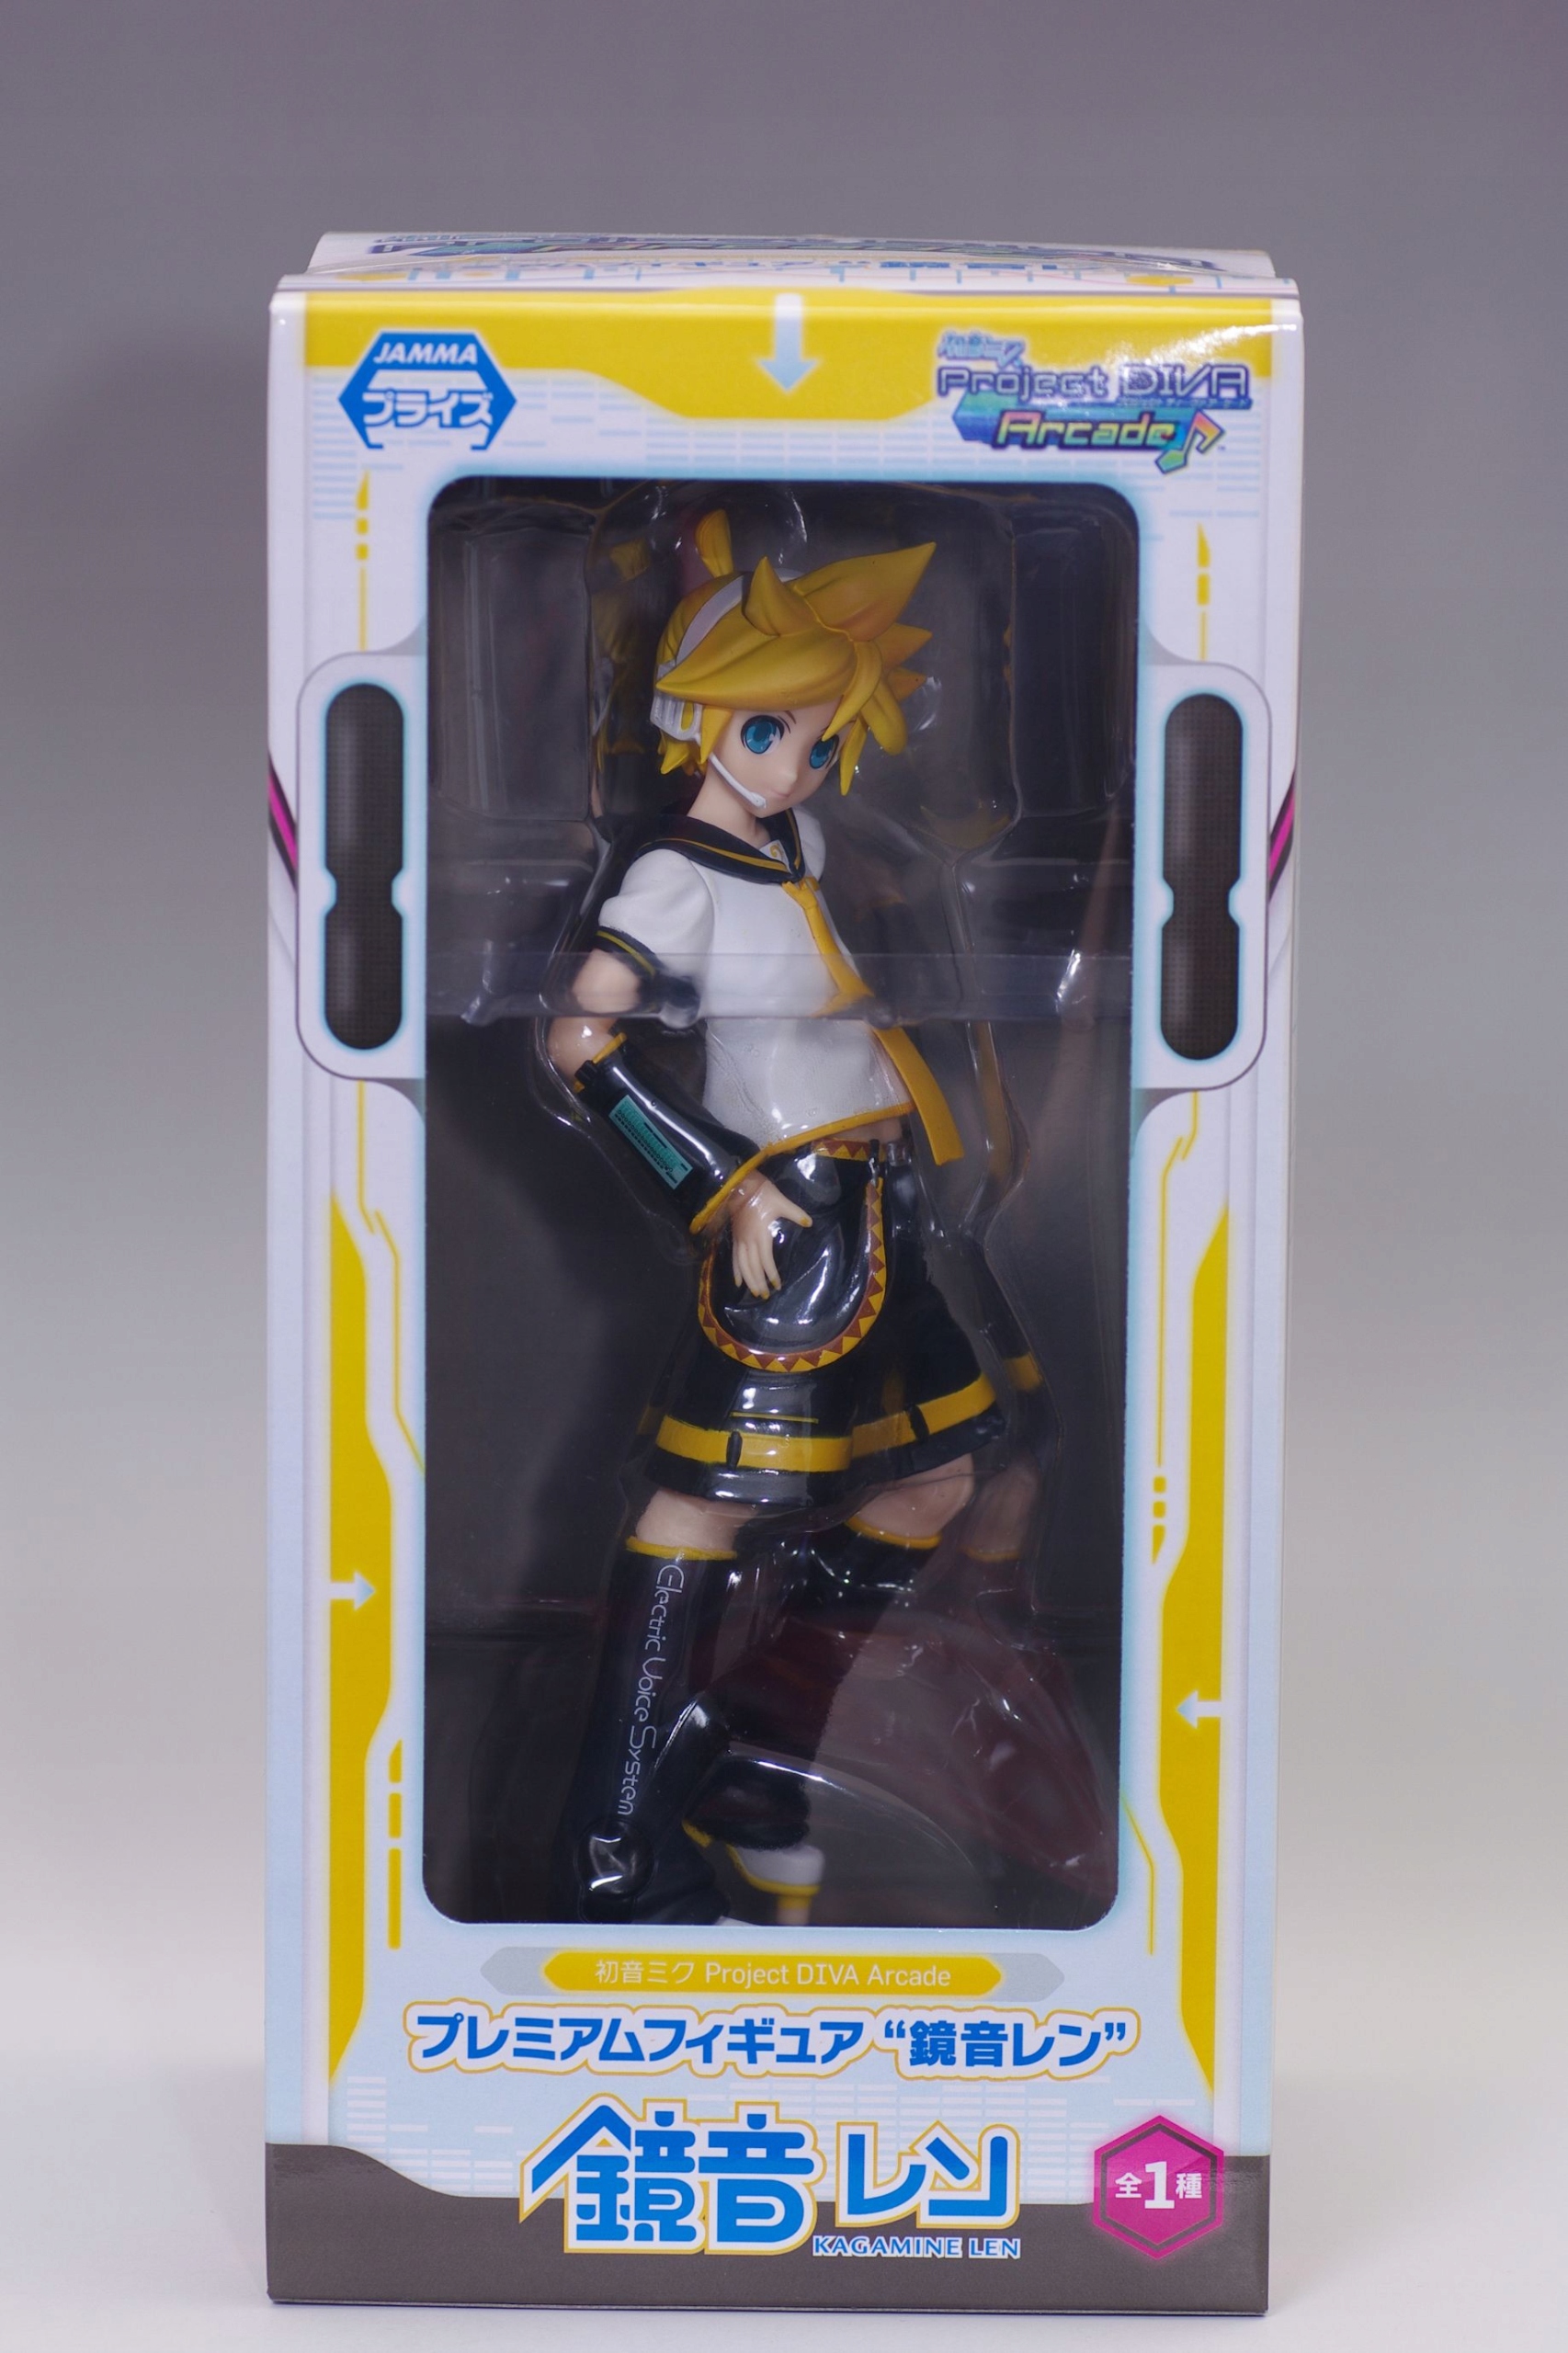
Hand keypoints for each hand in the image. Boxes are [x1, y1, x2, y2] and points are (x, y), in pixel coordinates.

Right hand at [728, 1175, 810, 1298]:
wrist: (740, 1185)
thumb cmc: (762, 1193)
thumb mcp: (781, 1202)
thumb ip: (796, 1213)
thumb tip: (809, 1223)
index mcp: (760, 1234)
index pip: (766, 1260)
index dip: (771, 1274)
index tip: (777, 1285)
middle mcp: (748, 1241)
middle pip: (753, 1267)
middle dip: (759, 1282)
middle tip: (765, 1296)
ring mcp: (740, 1240)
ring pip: (742, 1265)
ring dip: (748, 1280)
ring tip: (754, 1292)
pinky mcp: (735, 1238)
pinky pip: (734, 1258)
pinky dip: (735, 1271)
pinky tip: (738, 1282)